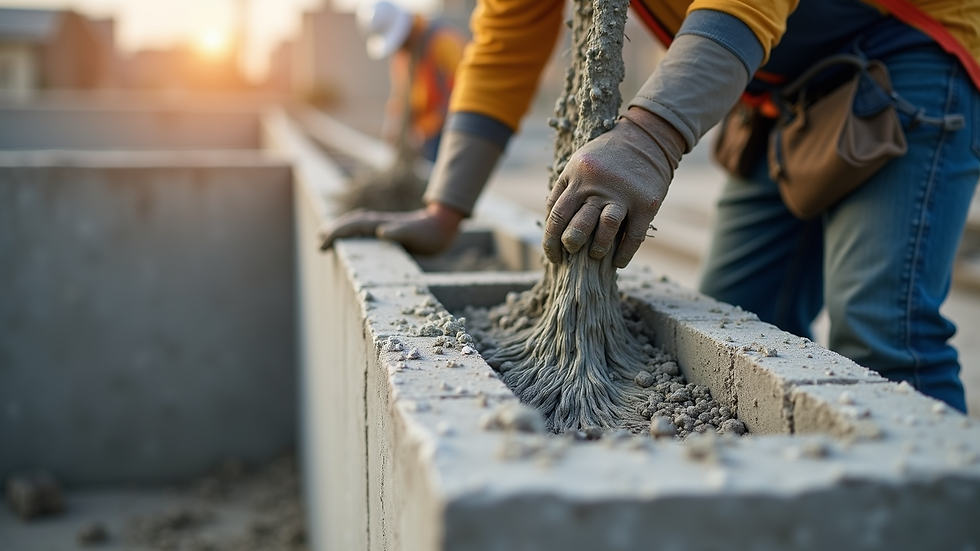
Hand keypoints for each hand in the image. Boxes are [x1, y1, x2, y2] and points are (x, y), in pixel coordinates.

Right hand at [320, 202, 463, 254]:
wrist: (441, 226)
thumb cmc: (429, 233)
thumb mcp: (415, 234)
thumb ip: (400, 231)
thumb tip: (381, 231)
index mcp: (379, 223)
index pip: (351, 226)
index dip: (336, 234)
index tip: (323, 244)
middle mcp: (377, 222)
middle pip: (348, 223)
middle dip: (332, 231)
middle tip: (319, 243)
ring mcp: (380, 225)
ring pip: (353, 225)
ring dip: (339, 231)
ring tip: (325, 239)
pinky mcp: (385, 231)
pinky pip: (362, 230)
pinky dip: (350, 234)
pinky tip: (348, 242)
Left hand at [542, 107, 684, 267]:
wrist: (647, 137)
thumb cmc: (608, 156)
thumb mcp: (580, 163)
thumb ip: (565, 190)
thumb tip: (551, 225)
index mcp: (577, 176)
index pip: (556, 215)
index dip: (551, 241)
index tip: (554, 256)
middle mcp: (597, 185)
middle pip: (578, 224)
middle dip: (571, 244)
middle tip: (573, 252)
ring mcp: (623, 194)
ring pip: (606, 229)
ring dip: (598, 249)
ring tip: (596, 254)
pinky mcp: (646, 203)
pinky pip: (634, 235)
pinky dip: (625, 253)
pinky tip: (618, 262)